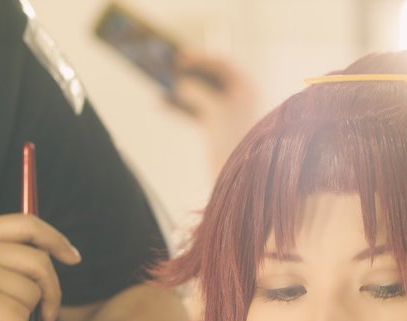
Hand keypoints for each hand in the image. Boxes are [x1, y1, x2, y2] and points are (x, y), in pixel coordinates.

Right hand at [172, 50, 258, 175]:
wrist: (242, 178)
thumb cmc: (235, 142)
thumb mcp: (215, 111)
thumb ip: (198, 93)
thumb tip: (182, 85)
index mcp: (246, 90)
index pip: (222, 65)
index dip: (200, 59)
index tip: (180, 56)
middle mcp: (240, 99)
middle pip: (210, 78)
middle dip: (188, 72)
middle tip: (168, 64)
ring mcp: (229, 114)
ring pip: (200, 95)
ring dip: (180, 89)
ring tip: (159, 82)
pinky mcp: (219, 130)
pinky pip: (196, 112)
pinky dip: (180, 107)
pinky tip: (161, 104)